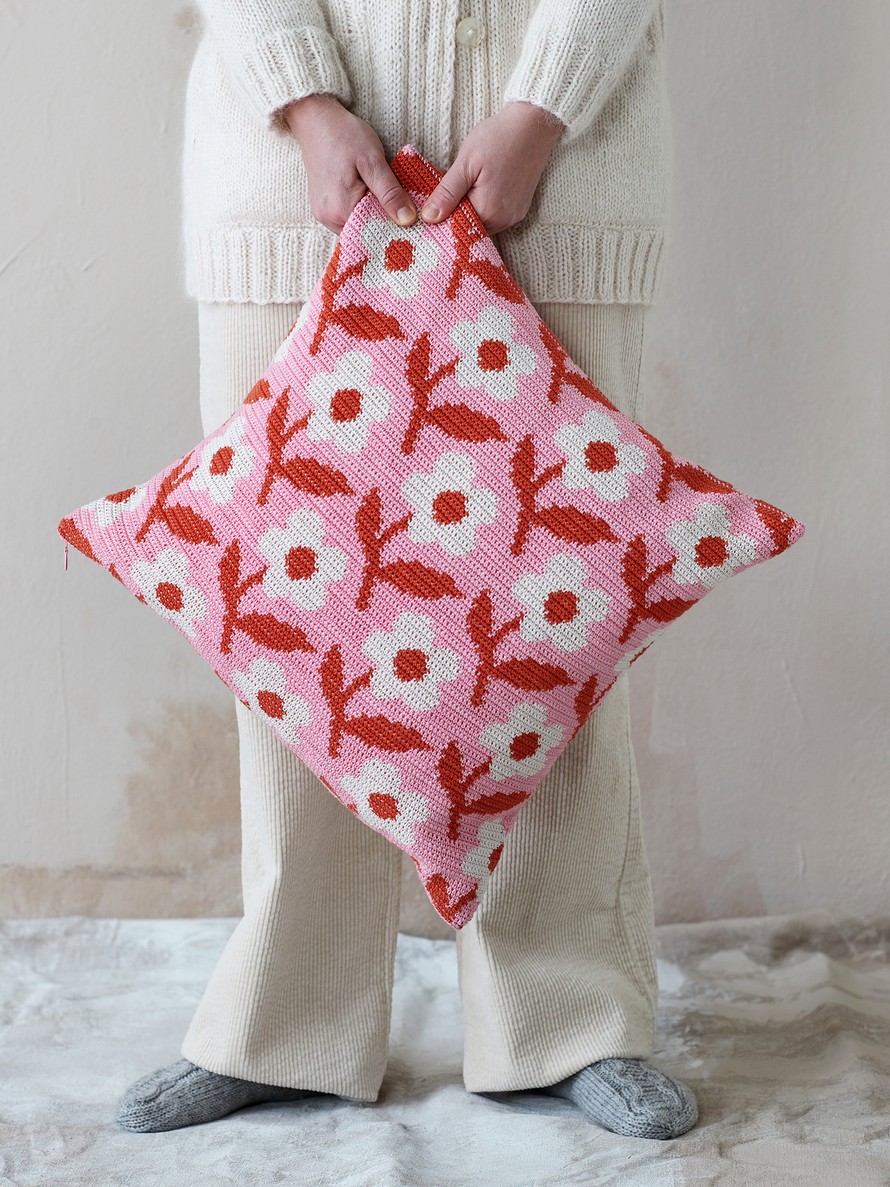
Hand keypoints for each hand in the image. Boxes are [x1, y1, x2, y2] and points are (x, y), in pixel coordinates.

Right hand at [280, 93, 419, 233]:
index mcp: (341, 209)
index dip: (395, 227)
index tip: (412, 219)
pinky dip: (361, 212)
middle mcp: (329, 218)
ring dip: (372, 217)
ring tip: (385, 199)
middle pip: (365, 232)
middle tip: (402, 207)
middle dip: (384, 222)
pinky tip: (369, 197)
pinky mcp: (322, 210)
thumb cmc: (345, 136)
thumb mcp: (373, 161)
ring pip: (357, 227)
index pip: (376, 231)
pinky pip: (347, 219)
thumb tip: (408, 220)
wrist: (316, 121)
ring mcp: (323, 216)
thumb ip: (390, 193)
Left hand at [418, 101, 566, 233]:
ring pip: (482, 223)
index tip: (432, 203)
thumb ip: (447, 193)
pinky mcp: (520, 210)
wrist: (533, 125)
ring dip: (470, 210)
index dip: (442, 217)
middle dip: (456, 214)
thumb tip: (428, 218)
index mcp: (487, 211)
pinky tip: (481, 188)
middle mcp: (503, 220)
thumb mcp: (466, 163)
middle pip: (470, 227)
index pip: (455, 226)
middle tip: (447, 191)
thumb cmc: (498, 139)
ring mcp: (513, 216)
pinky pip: (496, 218)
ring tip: (465, 187)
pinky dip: (485, 208)